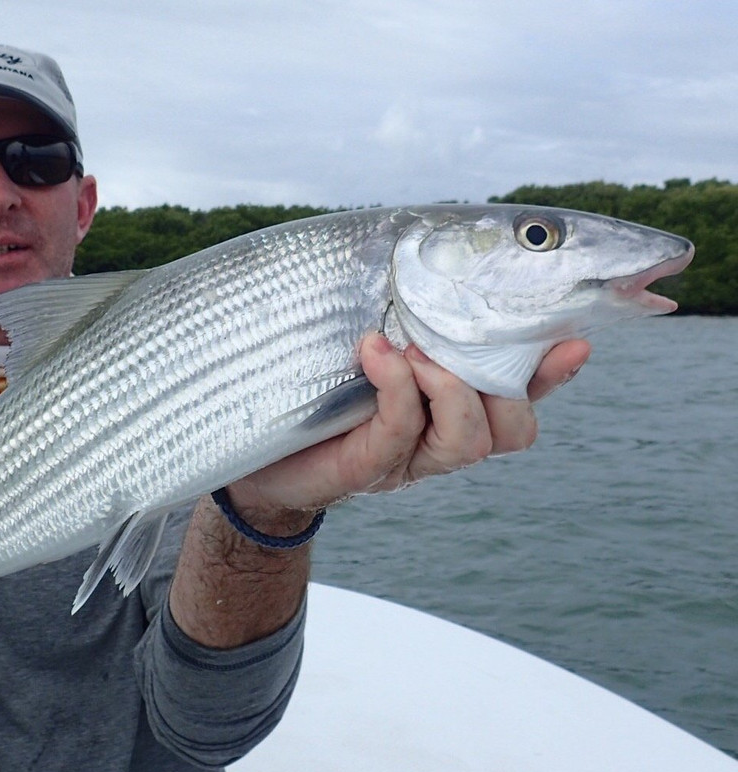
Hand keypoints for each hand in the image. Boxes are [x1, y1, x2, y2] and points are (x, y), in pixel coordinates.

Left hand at [227, 334, 590, 518]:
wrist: (255, 447)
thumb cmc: (313, 383)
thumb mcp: (368, 337)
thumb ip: (407, 312)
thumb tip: (437, 246)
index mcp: (452, 409)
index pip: (523, 398)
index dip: (554, 374)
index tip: (574, 340)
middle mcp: (439, 441)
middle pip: (514, 429)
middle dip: (503, 382)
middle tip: (449, 343)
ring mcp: (408, 461)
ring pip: (470, 440)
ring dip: (449, 385)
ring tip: (408, 350)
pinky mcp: (369, 467)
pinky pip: (405, 431)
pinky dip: (398, 386)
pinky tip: (374, 353)